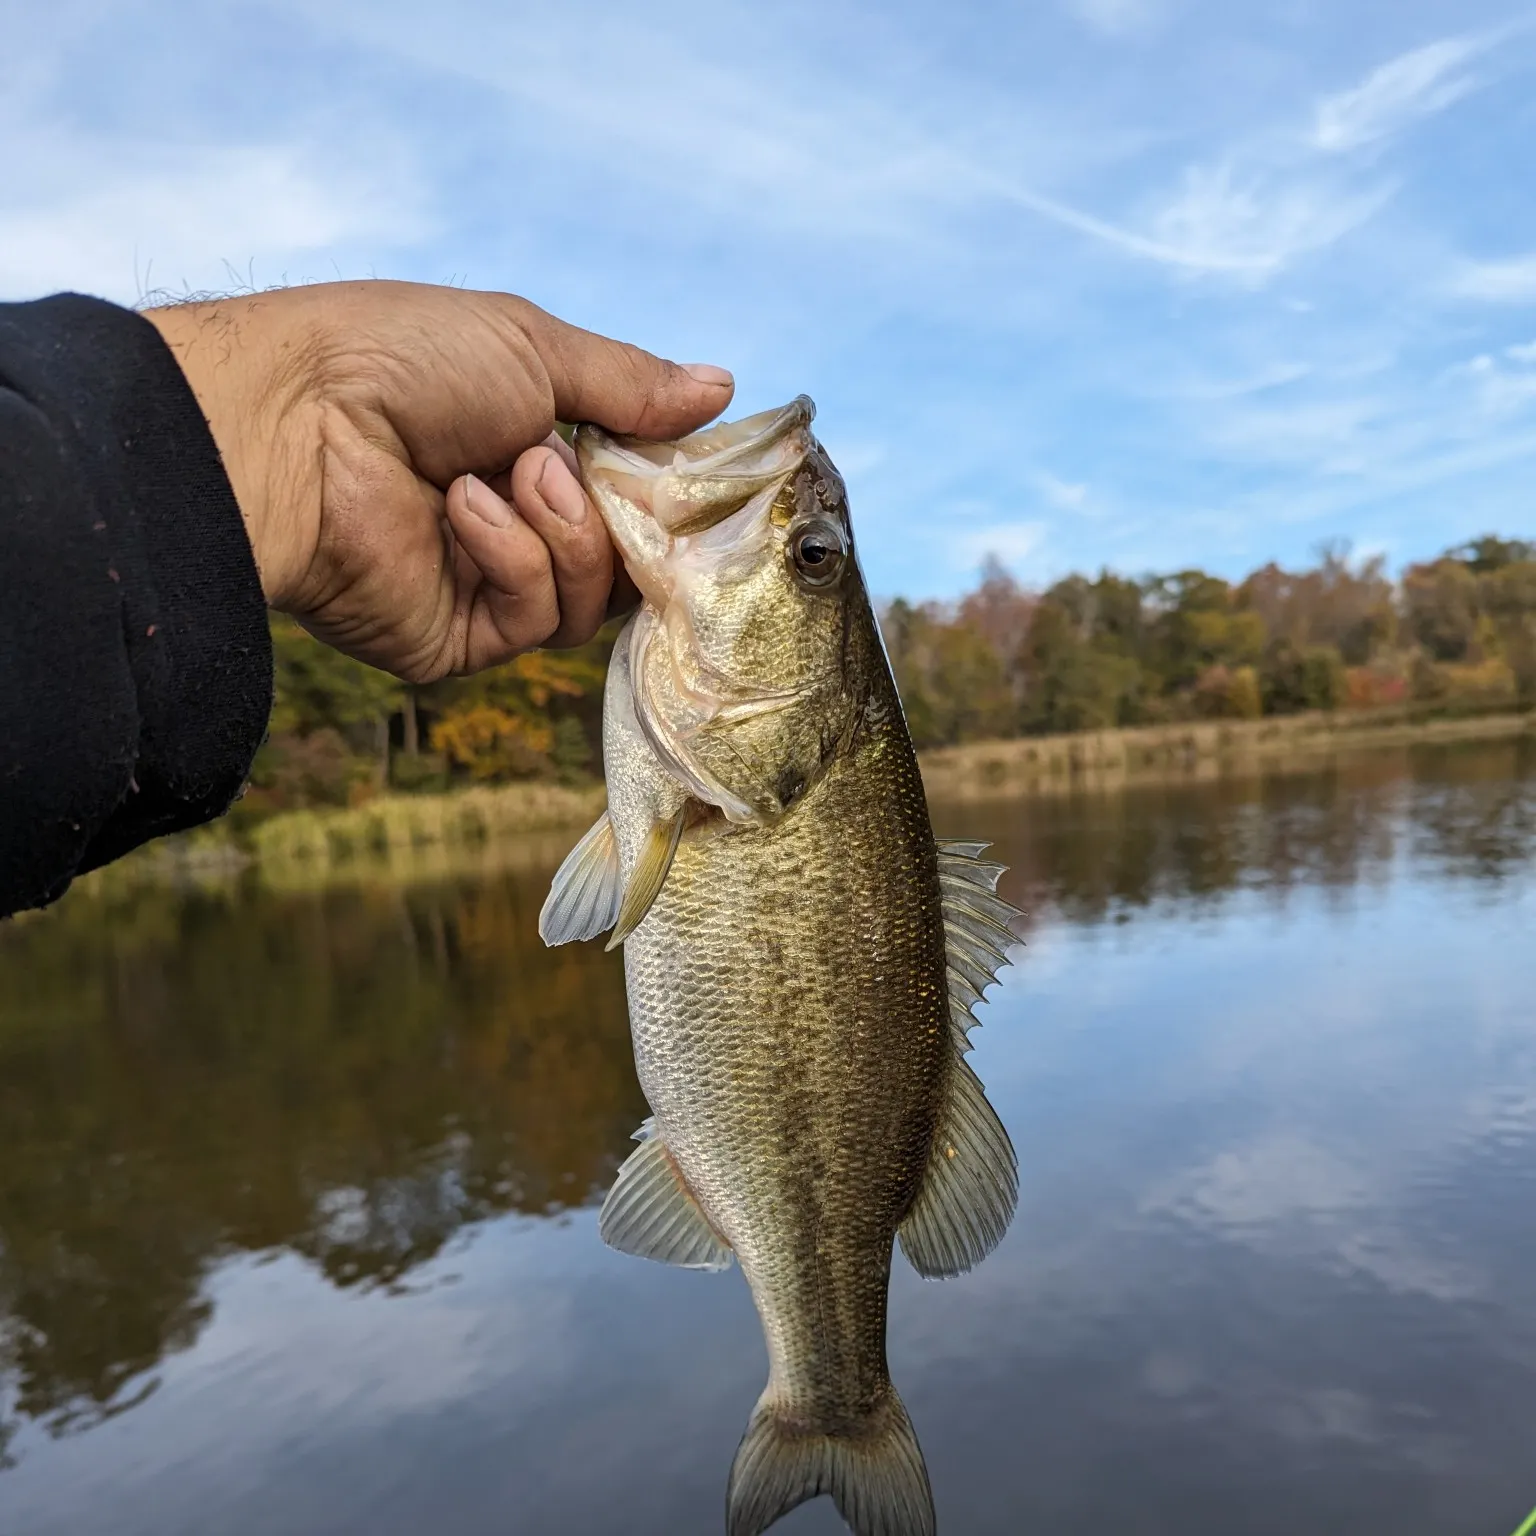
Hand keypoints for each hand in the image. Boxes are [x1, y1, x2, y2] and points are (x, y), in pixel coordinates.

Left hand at [145, 280, 732, 681]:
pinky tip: (465, 508)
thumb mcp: (533, 347)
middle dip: (625, 512)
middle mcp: (517, 526)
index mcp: (532, 451)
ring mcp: (487, 586)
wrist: (294, 419)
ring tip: (514, 470)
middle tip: (594, 465)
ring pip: (594, 598)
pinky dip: (514, 559)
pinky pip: (535, 620)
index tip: (701, 473)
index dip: (671, 490)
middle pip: (629, 560)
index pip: (634, 494)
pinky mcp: (459, 639)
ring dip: (567, 530)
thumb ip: (631, 382)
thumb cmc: (399, 363)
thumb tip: (723, 388)